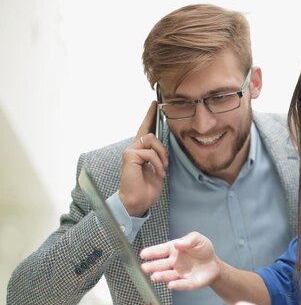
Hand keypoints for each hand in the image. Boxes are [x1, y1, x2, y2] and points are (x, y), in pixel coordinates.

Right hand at [119, 101, 167, 216]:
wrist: (137, 201)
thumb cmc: (147, 188)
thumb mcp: (158, 168)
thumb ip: (159, 155)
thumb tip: (166, 146)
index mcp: (140, 150)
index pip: (145, 130)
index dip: (149, 116)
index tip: (154, 103)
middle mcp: (133, 148)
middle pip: (150, 133)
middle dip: (161, 142)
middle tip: (163, 153)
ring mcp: (130, 151)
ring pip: (152, 141)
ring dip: (162, 156)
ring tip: (162, 169)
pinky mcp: (129, 155)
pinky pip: (150, 153)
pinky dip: (158, 164)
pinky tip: (157, 173)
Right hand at [140, 232, 221, 290]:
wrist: (214, 263)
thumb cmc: (203, 250)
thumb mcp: (197, 239)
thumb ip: (187, 240)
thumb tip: (177, 244)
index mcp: (173, 251)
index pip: (160, 251)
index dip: (151, 252)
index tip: (143, 254)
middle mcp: (173, 263)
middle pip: (160, 265)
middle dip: (152, 267)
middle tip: (144, 268)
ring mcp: (179, 274)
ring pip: (168, 276)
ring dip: (161, 276)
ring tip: (155, 276)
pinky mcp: (188, 283)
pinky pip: (182, 284)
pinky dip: (177, 285)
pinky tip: (171, 284)